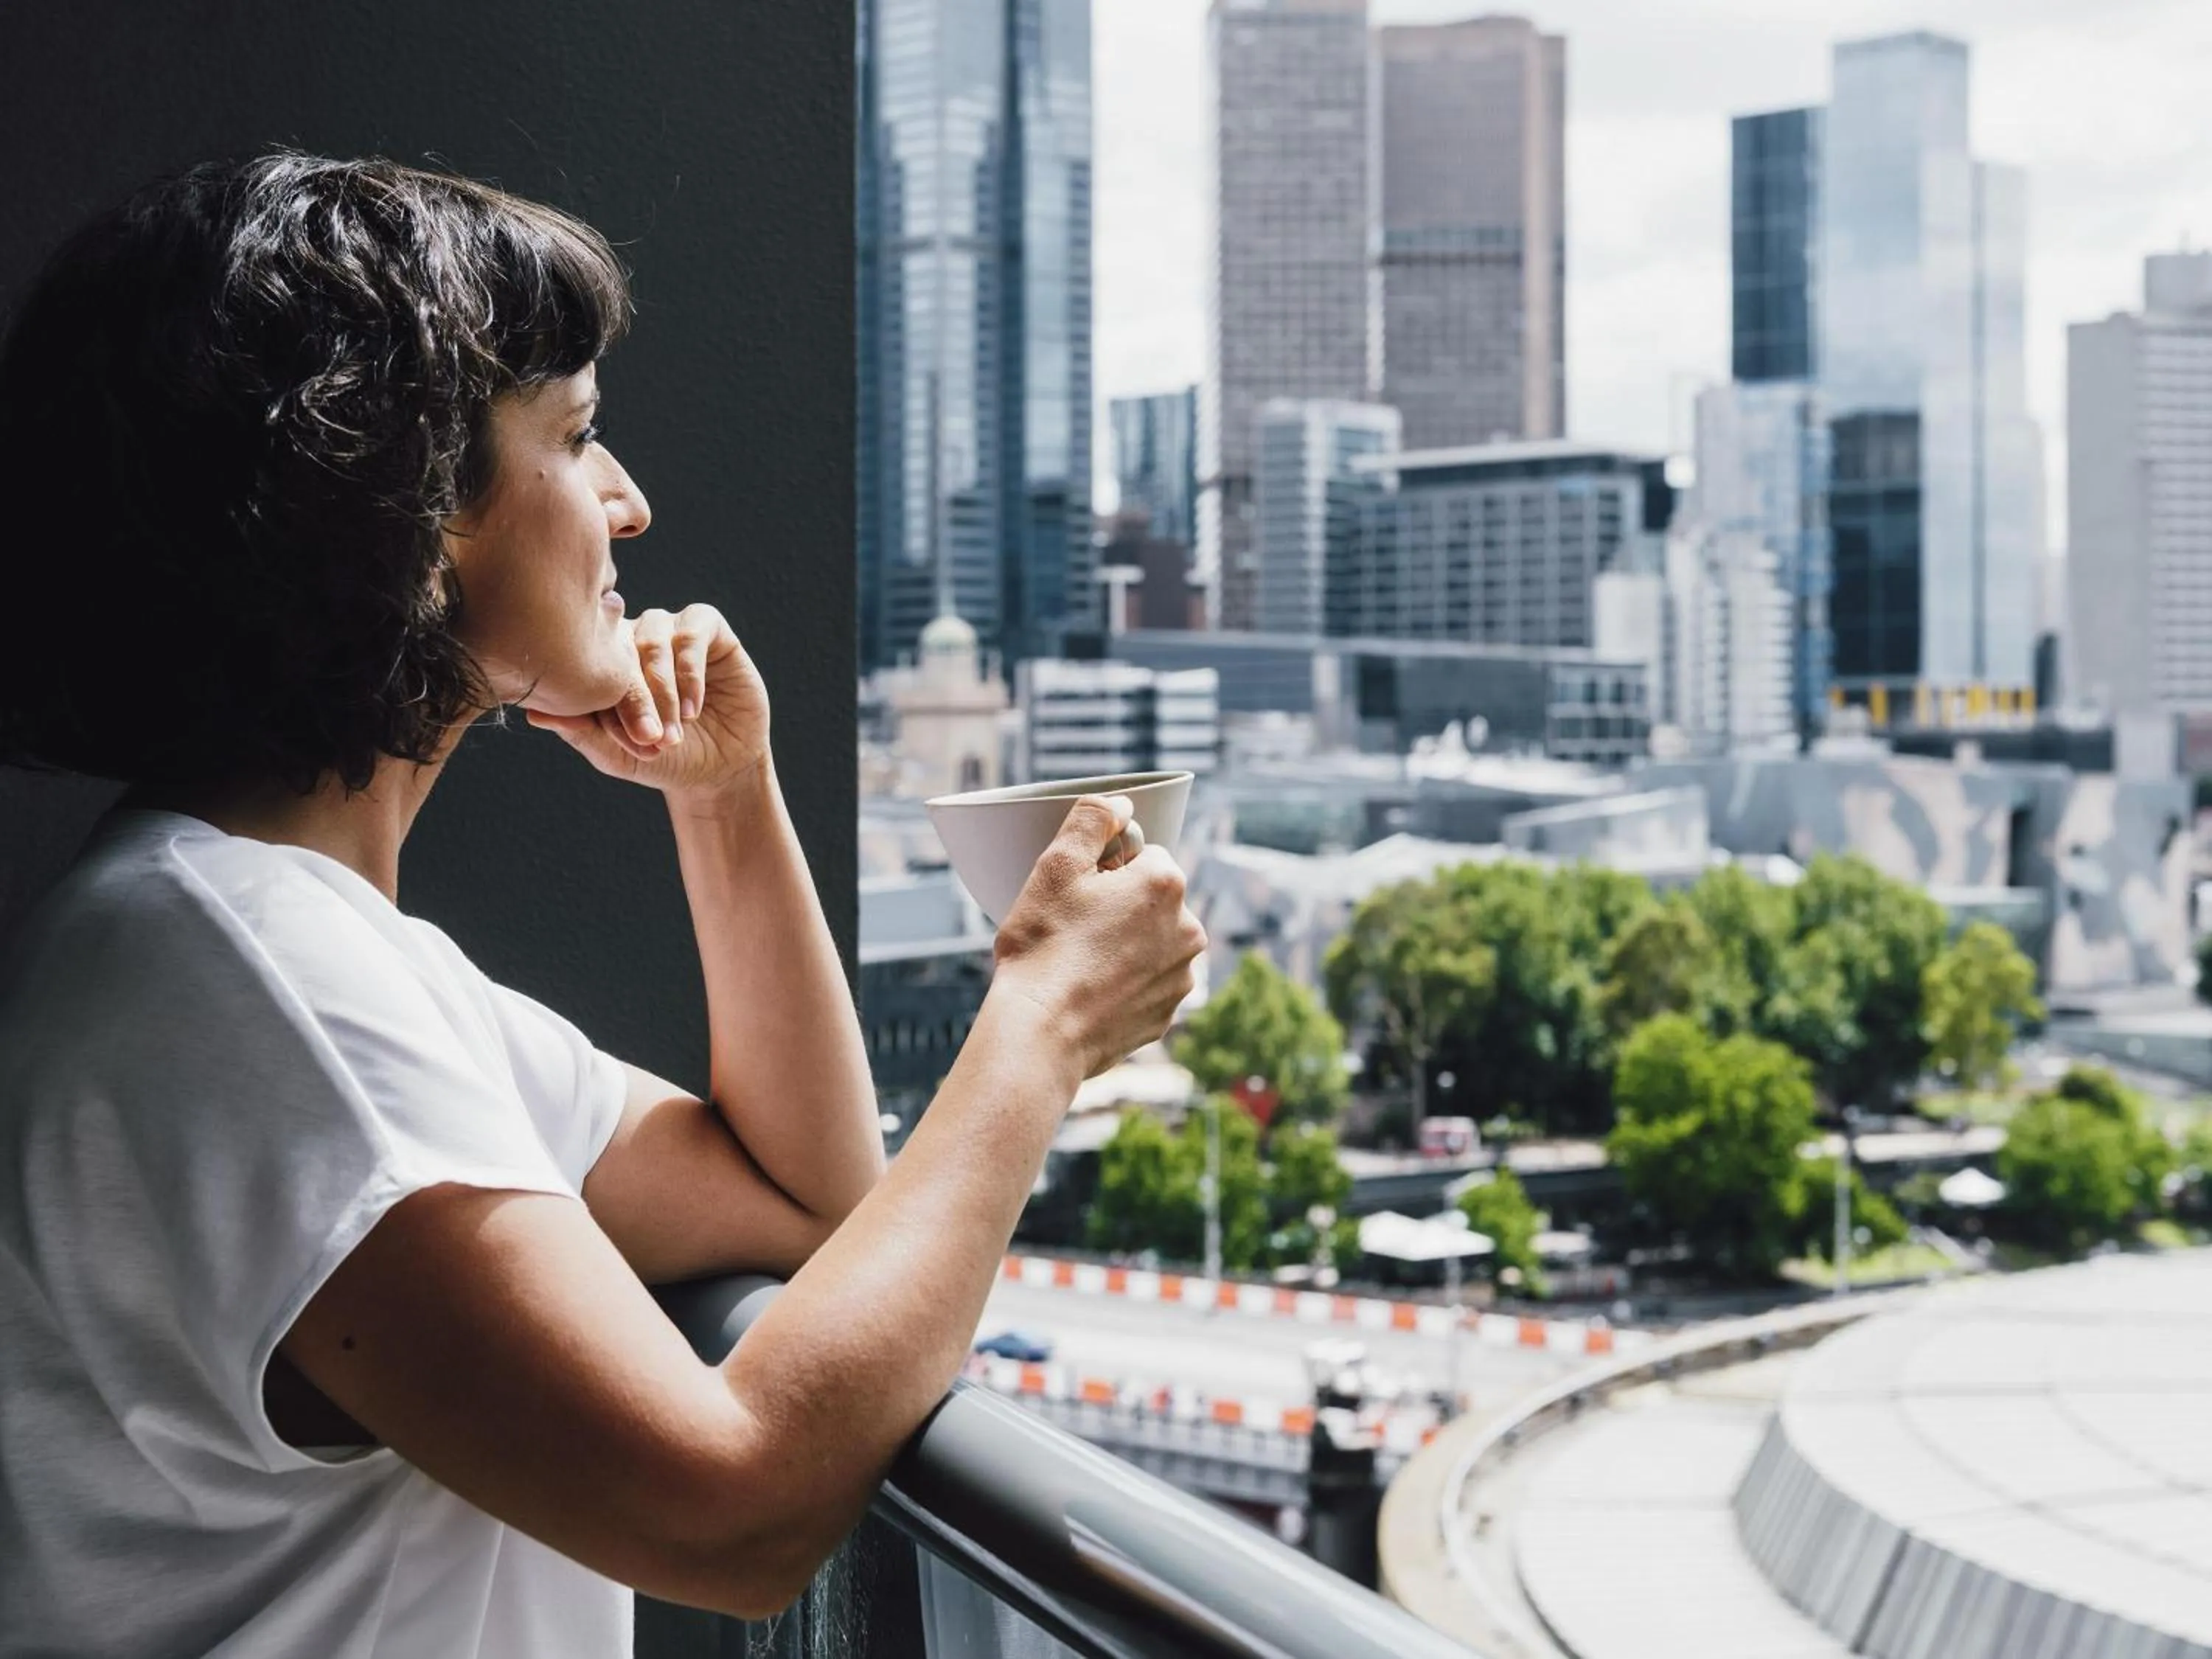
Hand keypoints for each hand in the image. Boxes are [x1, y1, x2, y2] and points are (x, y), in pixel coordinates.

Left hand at [526, 604, 770, 803]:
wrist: (716, 769)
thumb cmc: (659, 759)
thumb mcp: (614, 753)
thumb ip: (579, 730)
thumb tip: (533, 712)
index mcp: (605, 658)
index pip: (593, 660)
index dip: (605, 698)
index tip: (622, 738)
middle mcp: (634, 635)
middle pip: (622, 646)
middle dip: (636, 697)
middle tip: (649, 737)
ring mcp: (670, 628)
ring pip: (655, 638)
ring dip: (664, 690)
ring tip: (673, 731)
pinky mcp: (709, 628)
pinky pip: (692, 633)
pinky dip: (690, 673)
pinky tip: (692, 709)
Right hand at [989, 795, 1208, 1080]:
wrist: (1039, 1035)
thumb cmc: (1043, 947)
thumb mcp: (1055, 866)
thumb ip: (1091, 819)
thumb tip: (1121, 803)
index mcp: (1166, 884)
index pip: (1142, 855)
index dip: (1105, 869)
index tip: (1078, 892)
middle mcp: (1188, 929)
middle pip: (1152, 899)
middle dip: (1120, 905)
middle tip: (1074, 927)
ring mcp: (1181, 977)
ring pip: (1151, 942)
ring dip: (1125, 944)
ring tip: (1080, 962)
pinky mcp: (1167, 1014)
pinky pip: (1147, 983)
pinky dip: (1124, 983)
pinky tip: (1090, 990)